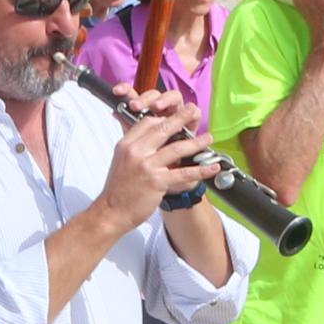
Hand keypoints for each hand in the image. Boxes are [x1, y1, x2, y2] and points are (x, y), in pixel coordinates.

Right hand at [96, 92, 211, 225]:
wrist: (111, 211)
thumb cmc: (117, 188)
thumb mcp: (121, 160)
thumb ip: (135, 147)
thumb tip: (152, 137)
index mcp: (126, 144)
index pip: (147, 122)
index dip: (163, 118)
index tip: (175, 119)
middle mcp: (136, 152)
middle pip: (162, 128)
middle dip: (181, 118)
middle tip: (194, 111)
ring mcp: (147, 166)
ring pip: (176, 148)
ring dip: (196, 142)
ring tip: (208, 138)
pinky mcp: (157, 181)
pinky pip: (184, 173)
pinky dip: (201, 170)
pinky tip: (212, 167)